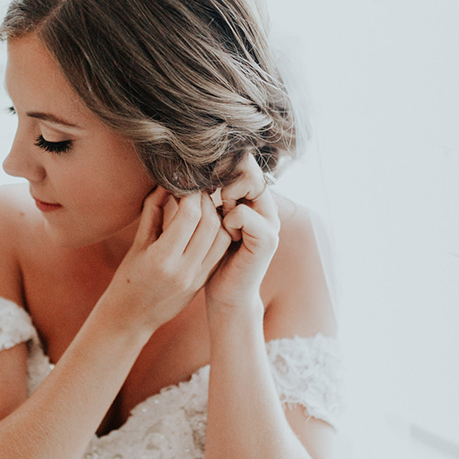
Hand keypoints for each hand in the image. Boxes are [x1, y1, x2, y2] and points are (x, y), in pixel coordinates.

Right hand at [102, 186, 231, 333]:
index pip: (189, 216)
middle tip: (196, 188)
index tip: (184, 182)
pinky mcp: (204, 281)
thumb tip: (166, 183)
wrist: (132, 317)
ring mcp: (197, 278)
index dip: (190, 194)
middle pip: (209, 224)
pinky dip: (218, 232)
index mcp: (162, 259)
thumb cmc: (128, 279)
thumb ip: (152, 212)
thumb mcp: (137, 244)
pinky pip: (220, 251)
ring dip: (217, 216)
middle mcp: (184, 269)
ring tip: (203, 204)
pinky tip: (208, 222)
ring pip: (221, 237)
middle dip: (205, 200)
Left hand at [205, 152, 279, 310]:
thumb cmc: (211, 259)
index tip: (203, 175)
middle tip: (211, 194)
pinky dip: (228, 220)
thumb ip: (208, 196)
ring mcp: (270, 222)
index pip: (244, 162)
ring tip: (220, 214)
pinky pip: (242, 214)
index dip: (223, 162)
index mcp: (253, 201)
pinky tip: (227, 234)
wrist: (226, 295)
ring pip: (248, 184)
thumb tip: (188, 169)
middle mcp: (266, 208)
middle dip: (225, 175)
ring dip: (225, 195)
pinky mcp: (267, 240)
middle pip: (249, 167)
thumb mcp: (207, 221)